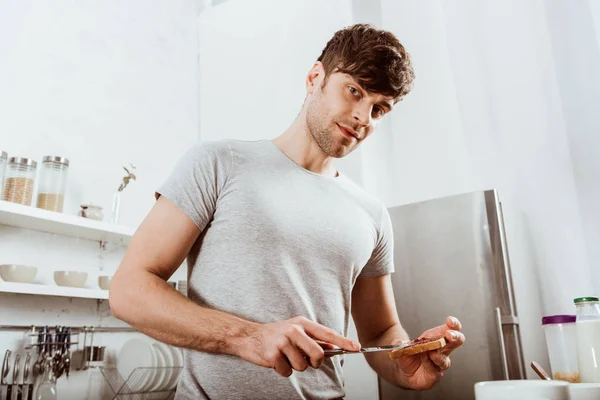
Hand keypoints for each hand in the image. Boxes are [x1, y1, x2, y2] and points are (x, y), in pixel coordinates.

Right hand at [238, 316, 360, 376]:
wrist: (249, 337)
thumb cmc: (275, 335)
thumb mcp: (296, 331)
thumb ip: (314, 339)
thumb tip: (334, 346)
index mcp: (301, 323)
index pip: (327, 333)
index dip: (343, 342)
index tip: (356, 347)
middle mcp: (293, 330)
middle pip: (317, 354)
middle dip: (315, 362)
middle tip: (306, 360)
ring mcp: (282, 342)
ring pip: (302, 366)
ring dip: (295, 366)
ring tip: (285, 357)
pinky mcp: (273, 354)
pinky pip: (287, 371)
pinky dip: (283, 370)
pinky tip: (276, 360)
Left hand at [392, 316, 464, 389]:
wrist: (404, 371)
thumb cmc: (408, 355)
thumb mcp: (401, 346)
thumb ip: (399, 344)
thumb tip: (399, 342)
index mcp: (436, 337)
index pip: (450, 328)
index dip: (453, 324)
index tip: (450, 321)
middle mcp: (442, 349)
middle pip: (456, 341)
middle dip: (455, 337)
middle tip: (449, 335)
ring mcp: (440, 362)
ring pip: (445, 358)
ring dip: (437, 355)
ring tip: (430, 352)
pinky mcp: (436, 373)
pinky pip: (436, 369)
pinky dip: (430, 364)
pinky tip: (425, 361)